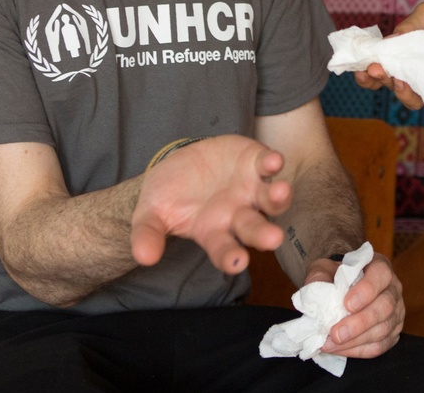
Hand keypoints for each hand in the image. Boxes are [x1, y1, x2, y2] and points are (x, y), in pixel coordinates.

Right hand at [130, 136, 290, 273]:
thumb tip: (143, 258)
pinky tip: (272, 161)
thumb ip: (147, 235)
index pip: (224, 249)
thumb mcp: (150, 216)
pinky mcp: (253, 162)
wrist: (177, 166)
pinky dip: (271, 163)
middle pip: (253, 227)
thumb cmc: (168, 197)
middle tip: (273, 239)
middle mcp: (238, 214)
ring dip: (278, 197)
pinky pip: (266, 164)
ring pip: (270, 198)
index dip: (230, 257)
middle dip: (264, 234)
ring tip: (280, 191)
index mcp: (213, 232)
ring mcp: (249, 189)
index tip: (236, 263)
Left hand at [303, 253, 403, 358]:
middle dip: (359, 323)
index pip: (381, 275)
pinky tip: (339, 349)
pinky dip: (357, 350)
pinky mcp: (391, 333)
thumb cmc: (335, 277)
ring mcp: (396, 312)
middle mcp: (393, 289)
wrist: (340, 289)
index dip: (366, 290)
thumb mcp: (324, 268)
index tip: (346, 304)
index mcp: (379, 267)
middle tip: (336, 334)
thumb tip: (316, 293)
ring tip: (331, 344)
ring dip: (355, 341)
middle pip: (385, 307)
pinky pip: (379, 346)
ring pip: (383, 330)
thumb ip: (319, 277)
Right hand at [353, 0, 423, 109]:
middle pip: (392, 81)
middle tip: (379, 72)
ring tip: (400, 82)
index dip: (369, 70)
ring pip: (412, 94)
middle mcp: (418, 64)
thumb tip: (385, 45)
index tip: (365, 69)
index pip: (382, 62)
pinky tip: (422, 90)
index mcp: (407, 46)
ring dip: (401, 92)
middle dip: (380, 80)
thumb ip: (408, 29)